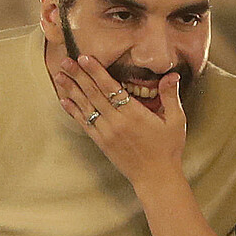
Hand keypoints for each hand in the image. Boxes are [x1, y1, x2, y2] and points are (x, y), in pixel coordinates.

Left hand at [54, 55, 186, 190]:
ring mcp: (106, 133)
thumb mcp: (176, 121)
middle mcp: (116, 122)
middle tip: (65, 61)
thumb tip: (172, 74)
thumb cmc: (168, 149)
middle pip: (93, 94)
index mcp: (134, 114)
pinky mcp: (101, 142)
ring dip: (71, 90)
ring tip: (59, 76)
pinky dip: (73, 111)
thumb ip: (170, 96)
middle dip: (78, 76)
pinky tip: (64, 100)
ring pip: (85, 107)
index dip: (97, 72)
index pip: (111, 88)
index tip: (85, 58)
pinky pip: (84, 123)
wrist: (155, 177)